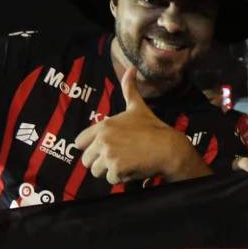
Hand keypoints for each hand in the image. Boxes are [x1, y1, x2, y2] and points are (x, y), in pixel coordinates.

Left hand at [74, 66, 210, 184]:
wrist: (168, 148)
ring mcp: (108, 155)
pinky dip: (121, 178)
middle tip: (119, 158)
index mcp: (103, 126)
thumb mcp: (137, 107)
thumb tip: (131, 68)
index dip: (90, 148)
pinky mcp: (116, 169)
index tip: (105, 148)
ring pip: (96, 172)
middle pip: (86, 161)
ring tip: (126, 163)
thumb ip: (129, 88)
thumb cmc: (152, 128)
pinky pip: (110, 180)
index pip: (79, 143)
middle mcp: (102, 139)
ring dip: (110, 172)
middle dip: (100, 162)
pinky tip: (133, 169)